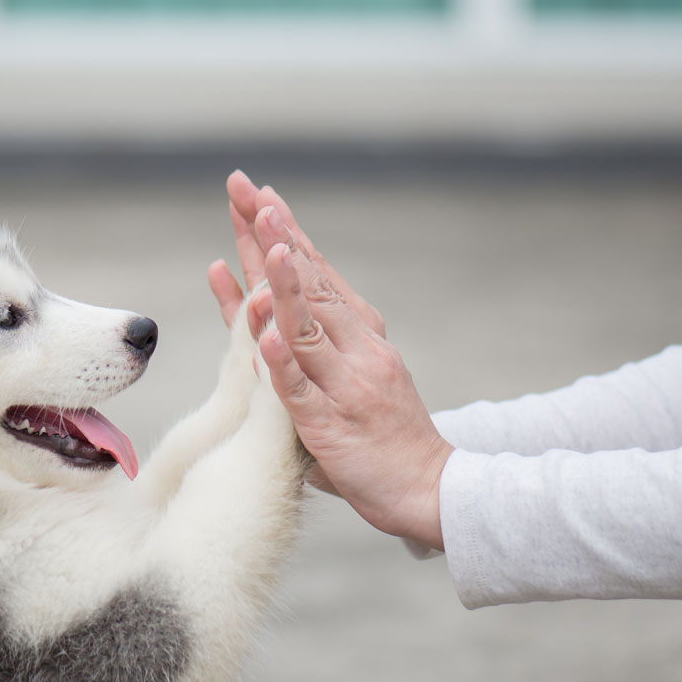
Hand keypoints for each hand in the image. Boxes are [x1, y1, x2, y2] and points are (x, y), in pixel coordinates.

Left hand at [209, 173, 452, 548]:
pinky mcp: (331, 426)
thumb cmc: (383, 435)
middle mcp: (356, 349)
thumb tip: (270, 310)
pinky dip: (281, 363)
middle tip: (250, 193)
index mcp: (360, 334)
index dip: (287, 234)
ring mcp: (345, 386)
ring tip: (264, 244)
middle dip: (276, 237)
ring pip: (307, 328)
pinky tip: (264, 336)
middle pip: (309, 285)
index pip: (317, 273)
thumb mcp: (351, 376)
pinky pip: (300, 391)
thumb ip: (312, 345)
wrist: (431, 488)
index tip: (260, 195)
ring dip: (284, 284)